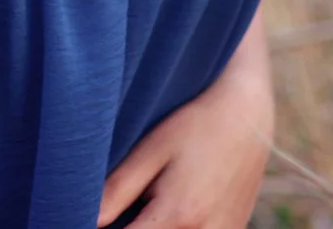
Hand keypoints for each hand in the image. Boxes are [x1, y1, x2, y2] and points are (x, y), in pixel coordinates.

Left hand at [97, 18, 274, 227]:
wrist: (248, 114)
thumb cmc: (195, 125)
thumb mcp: (151, 150)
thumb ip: (117, 190)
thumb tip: (88, 220)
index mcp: (179, 216)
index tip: (83, 216)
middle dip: (134, 225)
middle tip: (121, 204)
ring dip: (156, 226)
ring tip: (144, 202)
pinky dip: (177, 227)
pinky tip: (166, 207)